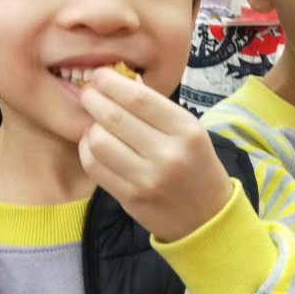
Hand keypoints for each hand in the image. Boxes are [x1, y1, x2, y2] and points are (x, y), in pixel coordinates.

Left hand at [78, 67, 234, 242]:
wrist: (206, 218)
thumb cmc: (197, 167)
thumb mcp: (190, 131)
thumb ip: (157, 108)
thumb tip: (124, 81)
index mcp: (186, 131)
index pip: (139, 99)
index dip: (112, 83)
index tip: (100, 75)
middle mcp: (168, 154)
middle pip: (115, 118)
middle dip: (93, 99)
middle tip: (88, 93)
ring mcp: (147, 179)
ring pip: (100, 142)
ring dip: (90, 127)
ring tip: (94, 123)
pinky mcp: (130, 198)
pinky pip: (96, 167)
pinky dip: (87, 150)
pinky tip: (92, 144)